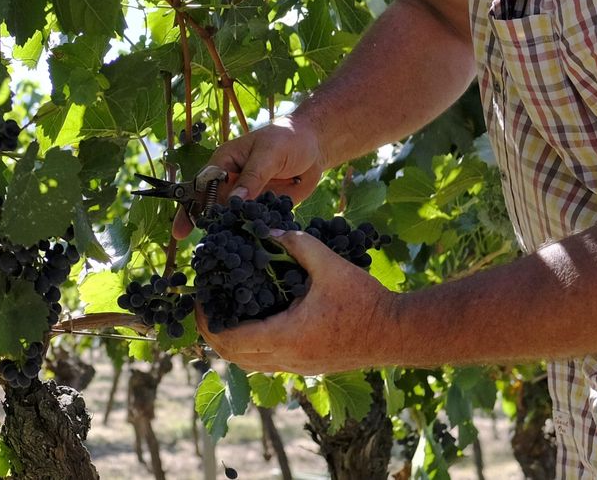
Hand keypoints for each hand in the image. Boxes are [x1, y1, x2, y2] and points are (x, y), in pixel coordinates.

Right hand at [173, 114, 325, 237]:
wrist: (315, 145)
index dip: (192, 206)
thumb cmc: (288, 139)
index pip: (203, 186)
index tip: (183, 227)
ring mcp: (248, 196)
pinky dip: (254, 234)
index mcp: (225, 163)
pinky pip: (256, 223)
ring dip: (232, 232)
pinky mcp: (264, 207)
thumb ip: (253, 176)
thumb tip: (235, 201)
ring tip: (225, 254)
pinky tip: (251, 249)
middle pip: (214, 206)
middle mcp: (232, 181)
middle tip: (204, 247)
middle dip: (209, 225)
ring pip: (234, 218)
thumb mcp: (269, 154)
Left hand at [196, 230, 397, 374]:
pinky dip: (252, 348)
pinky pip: (268, 363)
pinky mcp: (308, 368)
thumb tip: (266, 229)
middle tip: (206, 307)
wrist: (397, 333)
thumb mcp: (329, 263)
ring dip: (232, 344)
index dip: (206, 321)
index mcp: (285, 336)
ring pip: (250, 364)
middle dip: (212, 334)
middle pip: (233, 357)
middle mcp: (286, 359)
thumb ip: (296, 243)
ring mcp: (297, 367)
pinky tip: (257, 323)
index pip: (230, 339)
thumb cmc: (364, 300)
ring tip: (226, 314)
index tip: (199, 300)